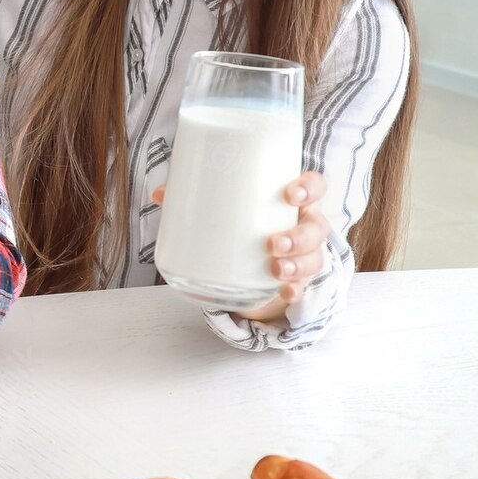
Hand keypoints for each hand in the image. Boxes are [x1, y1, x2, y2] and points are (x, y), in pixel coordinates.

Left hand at [153, 171, 330, 320]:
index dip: (308, 188)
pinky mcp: (297, 276)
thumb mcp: (226, 202)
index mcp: (292, 199)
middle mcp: (305, 223)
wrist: (254, 251)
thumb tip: (161, 194)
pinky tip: (285, 292)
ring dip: (297, 264)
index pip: (315, 186)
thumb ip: (195, 194)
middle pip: (316, 227)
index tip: (289, 194)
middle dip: (299, 236)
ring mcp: (305, 252)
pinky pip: (304, 285)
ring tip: (275, 269)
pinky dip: (295, 289)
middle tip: (272, 243)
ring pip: (314, 257)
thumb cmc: (244, 215)